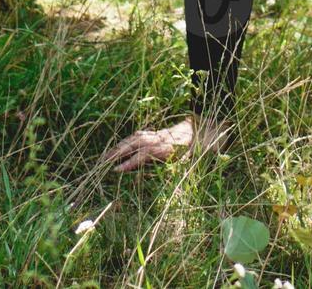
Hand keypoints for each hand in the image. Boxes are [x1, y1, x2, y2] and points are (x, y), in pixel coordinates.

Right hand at [99, 116, 226, 171]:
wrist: (209, 127)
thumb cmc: (203, 147)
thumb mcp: (196, 160)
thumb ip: (183, 168)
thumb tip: (173, 185)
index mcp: (168, 147)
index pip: (144, 154)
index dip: (130, 162)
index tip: (117, 170)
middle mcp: (160, 138)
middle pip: (134, 143)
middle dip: (117, 152)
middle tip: (102, 163)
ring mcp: (158, 134)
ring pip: (134, 138)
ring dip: (119, 146)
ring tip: (105, 157)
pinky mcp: (158, 133)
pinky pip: (138, 135)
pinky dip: (126, 141)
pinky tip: (119, 148)